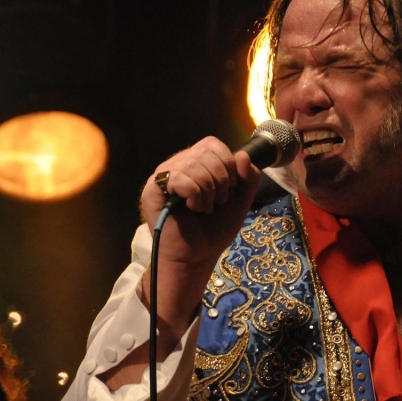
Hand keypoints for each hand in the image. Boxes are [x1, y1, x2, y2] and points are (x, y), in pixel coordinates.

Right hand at [142, 136, 260, 264]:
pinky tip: (193, 209)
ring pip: (194, 164)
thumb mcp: (240, 200)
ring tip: (205, 208)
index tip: (230, 188)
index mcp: (195, 162)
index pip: (213, 144)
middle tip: (218, 202)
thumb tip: (243, 155)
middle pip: (206, 152)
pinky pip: (180, 178)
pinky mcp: (152, 190)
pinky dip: (195, 196)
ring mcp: (163, 176)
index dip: (228, 163)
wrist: (197, 256)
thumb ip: (249, 177)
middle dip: (221, 179)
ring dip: (208, 191)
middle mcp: (177, 164)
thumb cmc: (214, 229)